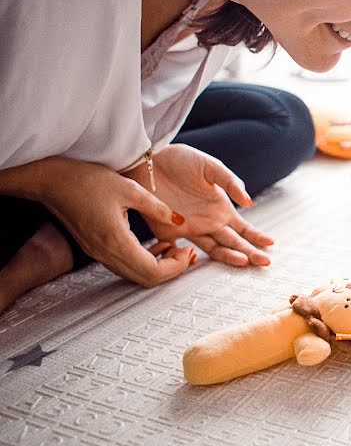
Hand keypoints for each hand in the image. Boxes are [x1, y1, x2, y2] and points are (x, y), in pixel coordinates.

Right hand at [38, 157, 193, 286]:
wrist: (52, 180)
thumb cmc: (86, 180)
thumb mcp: (130, 189)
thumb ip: (158, 208)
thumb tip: (181, 221)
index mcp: (115, 240)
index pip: (152, 271)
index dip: (175, 267)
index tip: (188, 251)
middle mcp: (105, 253)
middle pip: (145, 279)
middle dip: (171, 270)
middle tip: (187, 254)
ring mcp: (99, 254)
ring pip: (135, 275)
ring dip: (159, 267)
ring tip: (177, 249)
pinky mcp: (97, 249)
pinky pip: (126, 265)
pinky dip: (145, 261)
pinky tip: (158, 245)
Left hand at [126, 144, 272, 266]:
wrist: (149, 159)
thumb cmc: (181, 160)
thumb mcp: (211, 167)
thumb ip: (231, 182)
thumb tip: (249, 203)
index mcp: (220, 209)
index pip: (243, 229)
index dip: (256, 237)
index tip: (271, 244)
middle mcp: (208, 222)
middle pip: (233, 243)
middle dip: (251, 253)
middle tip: (266, 262)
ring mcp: (189, 229)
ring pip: (213, 249)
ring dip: (230, 256)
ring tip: (245, 261)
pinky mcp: (168, 231)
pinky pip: (180, 250)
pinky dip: (190, 258)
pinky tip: (203, 262)